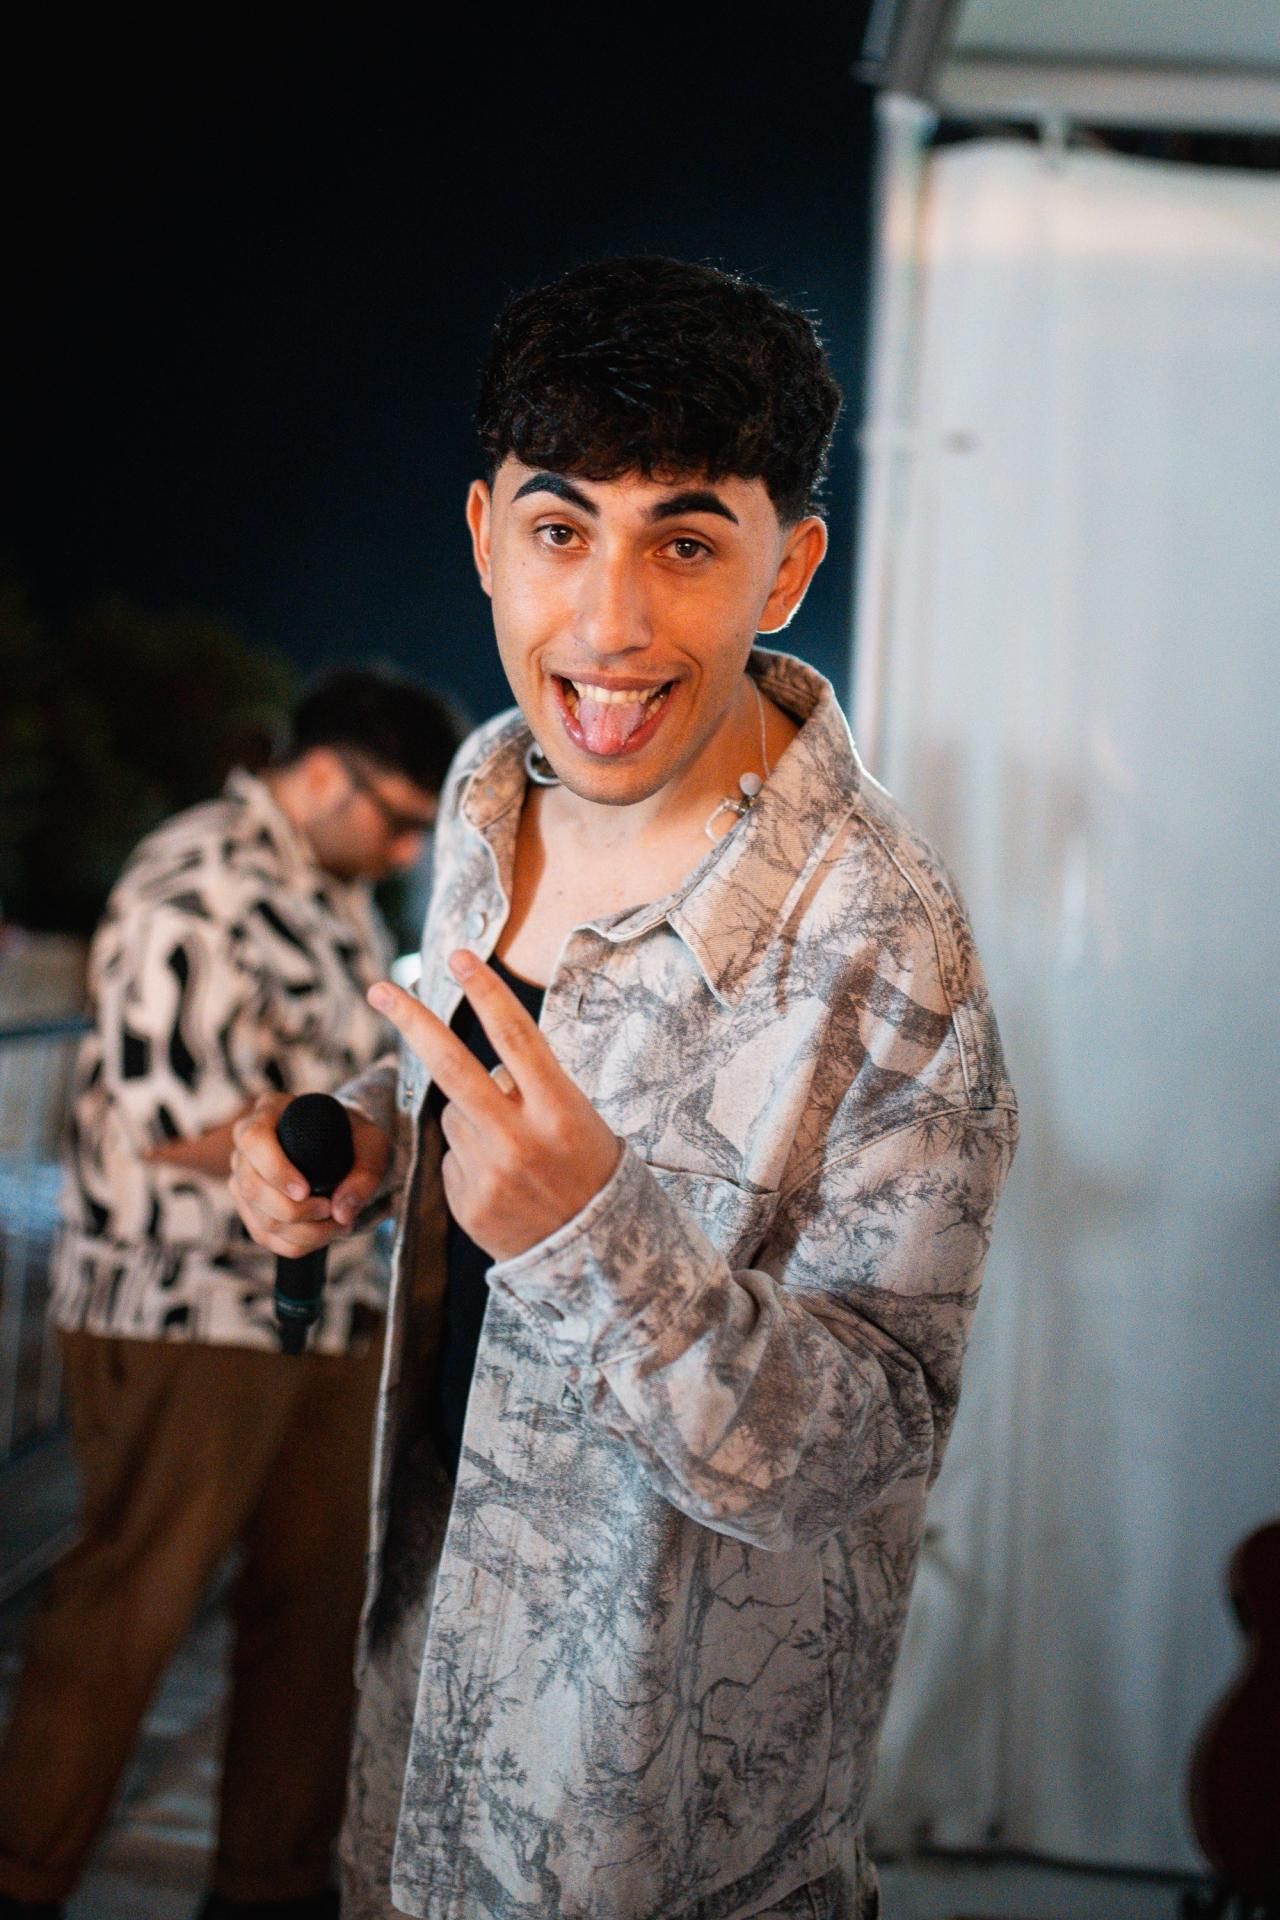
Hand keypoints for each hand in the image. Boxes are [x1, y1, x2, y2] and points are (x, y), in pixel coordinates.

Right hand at [229, 1091, 391, 1258]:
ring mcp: (243, 1178)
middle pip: (251, 1187)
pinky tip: (323, 1234)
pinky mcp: (250, 1207)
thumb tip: (341, 1212)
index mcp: (270, 1112)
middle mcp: (246, 1145)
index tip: (305, 1190)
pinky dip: (297, 1243)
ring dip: (303, 1232)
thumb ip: (364, 1175)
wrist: (345, 1147)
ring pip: (260, 1218)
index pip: (253, 1140)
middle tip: (331, 1211)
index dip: (275, 1170)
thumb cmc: (354, 1138)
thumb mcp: (371, 1145)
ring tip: (338, 1224)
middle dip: (294, 1211)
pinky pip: (265, 1236)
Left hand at [368, 949, 621, 1262]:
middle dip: (412, 1021)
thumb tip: (479, 1067)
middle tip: (379, 987)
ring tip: (514, 1153)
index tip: (459, 956)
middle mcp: (520, 1138)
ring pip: (453, 1114)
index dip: (486, 994)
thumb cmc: (588, 1169)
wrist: (593, 1254)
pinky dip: (469, 1159)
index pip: (516, 1038)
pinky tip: (502, 1182)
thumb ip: (529, 1088)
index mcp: (559, 1110)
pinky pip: (451, 1156)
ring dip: (472, 1119)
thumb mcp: (578, 1119)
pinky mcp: (464, 1200)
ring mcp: (488, 1172)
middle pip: (453, 1067)